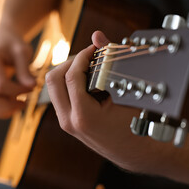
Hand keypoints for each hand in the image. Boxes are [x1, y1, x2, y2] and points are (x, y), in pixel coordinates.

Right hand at [0, 25, 35, 118]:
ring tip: (19, 103)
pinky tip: (12, 102)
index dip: (18, 90)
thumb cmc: (13, 44)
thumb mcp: (22, 52)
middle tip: (24, 103)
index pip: (0, 86)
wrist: (1, 40)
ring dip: (3, 111)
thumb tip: (33, 87)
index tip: (32, 87)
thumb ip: (25, 70)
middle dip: (8, 107)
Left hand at [46, 31, 164, 170]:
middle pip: (53, 79)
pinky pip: (59, 95)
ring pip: (53, 86)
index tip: (94, 48)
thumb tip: (97, 36)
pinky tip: (87, 79)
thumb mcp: (125, 93)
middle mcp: (69, 120)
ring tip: (88, 67)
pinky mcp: (67, 121)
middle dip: (70, 62)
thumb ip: (109, 62)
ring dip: (67, 71)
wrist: (135, 152)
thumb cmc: (136, 125)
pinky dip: (68, 82)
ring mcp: (65, 122)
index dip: (82, 56)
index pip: (71, 76)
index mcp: (83, 116)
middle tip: (88, 57)